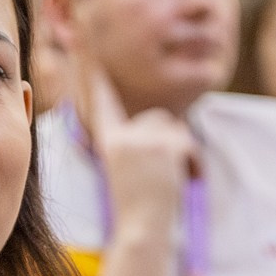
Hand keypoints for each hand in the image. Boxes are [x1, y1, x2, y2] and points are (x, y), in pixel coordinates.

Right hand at [80, 58, 191, 239]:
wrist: (143, 229)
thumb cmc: (138, 209)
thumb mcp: (129, 173)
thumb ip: (137, 148)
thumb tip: (165, 132)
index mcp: (110, 143)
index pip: (102, 104)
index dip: (93, 76)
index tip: (82, 45)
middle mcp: (123, 136)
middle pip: (159, 118)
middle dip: (171, 140)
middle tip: (166, 172)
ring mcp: (142, 139)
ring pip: (177, 129)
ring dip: (183, 152)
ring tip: (173, 179)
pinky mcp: (163, 145)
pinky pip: (189, 143)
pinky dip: (193, 162)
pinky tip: (184, 180)